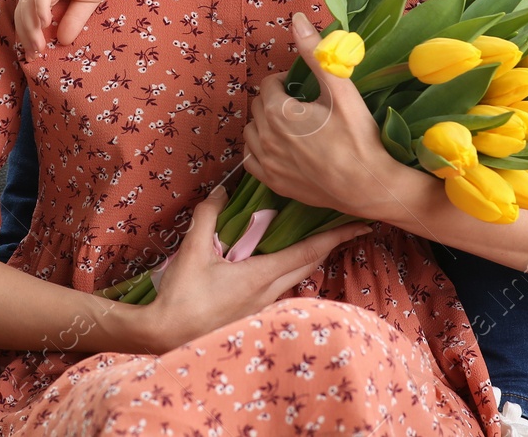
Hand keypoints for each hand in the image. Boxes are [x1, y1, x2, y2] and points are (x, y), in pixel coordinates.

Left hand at [15, 0, 128, 53]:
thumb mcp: (87, 2)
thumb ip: (74, 19)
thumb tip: (63, 41)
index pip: (26, 13)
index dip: (27, 35)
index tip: (33, 56)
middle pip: (22, 10)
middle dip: (25, 36)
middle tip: (33, 56)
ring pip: (28, 3)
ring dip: (31, 28)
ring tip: (38, 46)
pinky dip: (40, 8)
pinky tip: (45, 23)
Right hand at [140, 182, 373, 352]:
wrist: (167, 336)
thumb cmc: (183, 296)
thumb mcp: (193, 250)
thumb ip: (208, 216)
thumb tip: (221, 191)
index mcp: (260, 276)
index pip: (307, 252)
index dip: (335, 237)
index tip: (359, 225)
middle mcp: (269, 293)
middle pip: (309, 266)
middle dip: (330, 245)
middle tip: (344, 227)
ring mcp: (262, 307)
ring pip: (296, 279)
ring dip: (310, 259)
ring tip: (316, 241)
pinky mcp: (252, 314)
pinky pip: (281, 288)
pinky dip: (290, 271)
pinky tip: (279, 265)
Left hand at [242, 11, 413, 220]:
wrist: (369, 186)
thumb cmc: (358, 136)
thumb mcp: (340, 90)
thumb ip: (315, 53)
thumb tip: (296, 19)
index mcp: (277, 112)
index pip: (268, 84)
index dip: (285, 82)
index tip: (303, 88)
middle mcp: (264, 137)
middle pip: (259, 106)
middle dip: (275, 100)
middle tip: (300, 105)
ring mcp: (267, 163)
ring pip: (252, 132)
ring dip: (265, 123)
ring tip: (290, 125)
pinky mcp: (273, 184)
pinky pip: (251, 161)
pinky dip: (260, 150)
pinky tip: (279, 148)